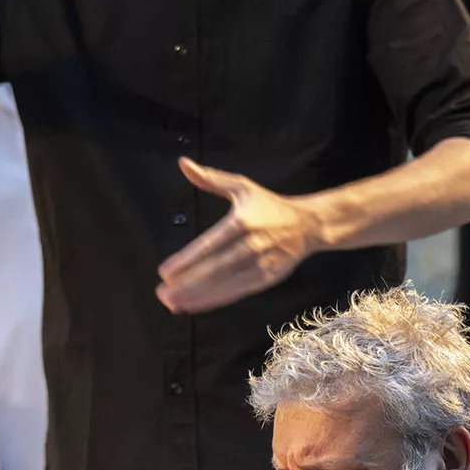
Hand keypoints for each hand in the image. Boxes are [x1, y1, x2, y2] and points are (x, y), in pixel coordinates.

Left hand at [155, 158, 318, 313]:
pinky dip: (215, 301)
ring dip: (197, 297)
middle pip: (214, 269)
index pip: (209, 245)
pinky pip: (237, 293)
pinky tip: (195, 305)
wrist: (308, 225)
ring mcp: (260, 265)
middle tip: (162, 293)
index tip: (164, 271)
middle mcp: (251, 245)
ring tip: (172, 304)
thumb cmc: (270, 206)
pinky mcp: (267, 279)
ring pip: (225, 285)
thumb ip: (211, 179)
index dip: (186, 261)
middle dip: (186, 284)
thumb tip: (184, 164)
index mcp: (242, 222)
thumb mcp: (242, 186)